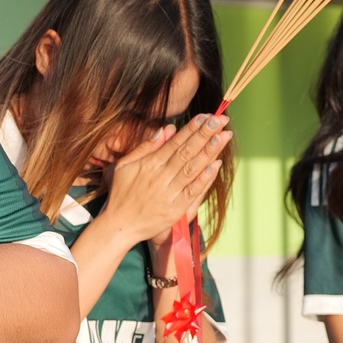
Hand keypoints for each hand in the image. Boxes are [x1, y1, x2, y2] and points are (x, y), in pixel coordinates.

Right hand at [92, 114, 230, 253]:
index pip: (175, 142)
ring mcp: (170, 193)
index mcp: (150, 164)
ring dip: (209, 152)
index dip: (191, 129)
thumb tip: (166, 129)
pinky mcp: (176, 209)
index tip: (205, 116)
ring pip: (192, 169)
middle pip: (187, 151)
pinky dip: (205, 179)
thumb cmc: (121, 193)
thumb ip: (146, 147)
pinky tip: (216, 165)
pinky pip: (193, 191)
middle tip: (220, 120)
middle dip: (205, 134)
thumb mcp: (125, 165)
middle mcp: (161, 176)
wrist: (119, 225)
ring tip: (222, 136)